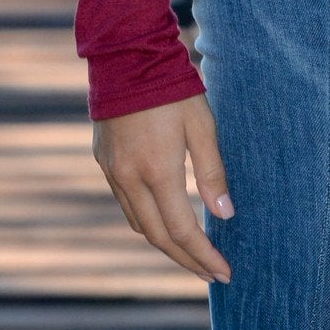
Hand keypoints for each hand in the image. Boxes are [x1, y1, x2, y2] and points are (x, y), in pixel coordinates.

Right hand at [93, 92, 233, 282]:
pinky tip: (165, 220)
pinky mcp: (104, 161)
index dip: (204, 256)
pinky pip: (126, 204)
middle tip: (211, 273)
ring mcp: (112, 171)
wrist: (126, 56)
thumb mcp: (202, 125)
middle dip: (187, 260)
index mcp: (157, 172)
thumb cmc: (172, 88)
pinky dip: (148, 221)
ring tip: (191, 254)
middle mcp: (129, 179)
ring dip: (166, 244)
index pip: (182, 231)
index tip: (225, 272)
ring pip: (139, 224)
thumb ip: (212, 172)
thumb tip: (224, 215)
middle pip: (158, 238)